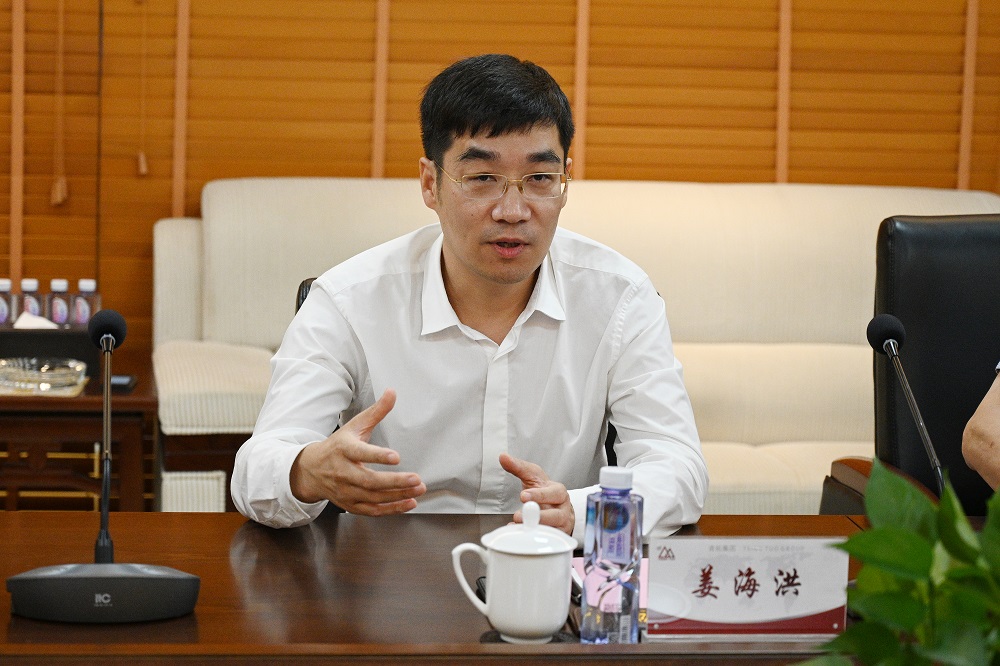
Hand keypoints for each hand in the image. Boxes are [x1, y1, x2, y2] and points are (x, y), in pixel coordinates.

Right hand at [290, 389, 425, 514]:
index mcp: (344, 450)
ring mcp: (346, 491)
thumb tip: (392, 392)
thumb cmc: (338, 446)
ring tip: (418, 488)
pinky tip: (409, 502)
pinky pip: (372, 510)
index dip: (377, 456)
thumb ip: (376, 412)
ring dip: (397, 495)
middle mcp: (343, 472)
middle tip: (416, 479)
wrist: (311, 470)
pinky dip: (391, 509)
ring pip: (373, 497)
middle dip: (394, 482)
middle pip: (369, 481)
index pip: (360, 453)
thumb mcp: (355, 425)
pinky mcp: (351, 504)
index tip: (396, 457)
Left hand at [499, 453, 574, 535]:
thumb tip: (503, 457)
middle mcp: (563, 510)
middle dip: (538, 516)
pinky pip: (547, 541)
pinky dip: (533, 539)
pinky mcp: (556, 538)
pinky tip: (520, 534)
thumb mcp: (533, 476)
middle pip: (556, 515)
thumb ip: (518, 467)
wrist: (556, 506)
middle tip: (520, 515)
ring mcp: (561, 526)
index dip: (540, 495)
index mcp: (559, 492)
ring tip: (519, 526)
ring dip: (535, 529)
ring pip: (553, 531)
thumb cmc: (545, 491)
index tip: (523, 496)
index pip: (554, 493)